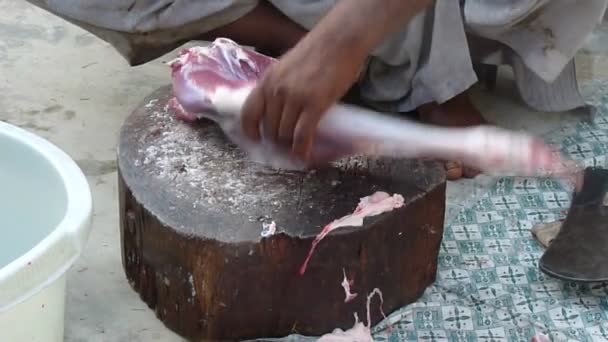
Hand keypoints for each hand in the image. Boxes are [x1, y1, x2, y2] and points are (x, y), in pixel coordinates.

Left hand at [241, 35, 364, 161]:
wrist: (339, 40)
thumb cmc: (317, 51)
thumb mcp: (286, 67)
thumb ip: (278, 86)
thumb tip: (278, 109)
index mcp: (267, 80)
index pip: (248, 112)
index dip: (250, 130)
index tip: (256, 139)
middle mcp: (276, 91)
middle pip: (269, 128)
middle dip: (276, 140)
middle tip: (286, 146)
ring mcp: (294, 98)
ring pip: (284, 134)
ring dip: (290, 145)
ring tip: (296, 150)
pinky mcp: (314, 105)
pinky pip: (302, 136)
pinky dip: (301, 149)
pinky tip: (303, 156)